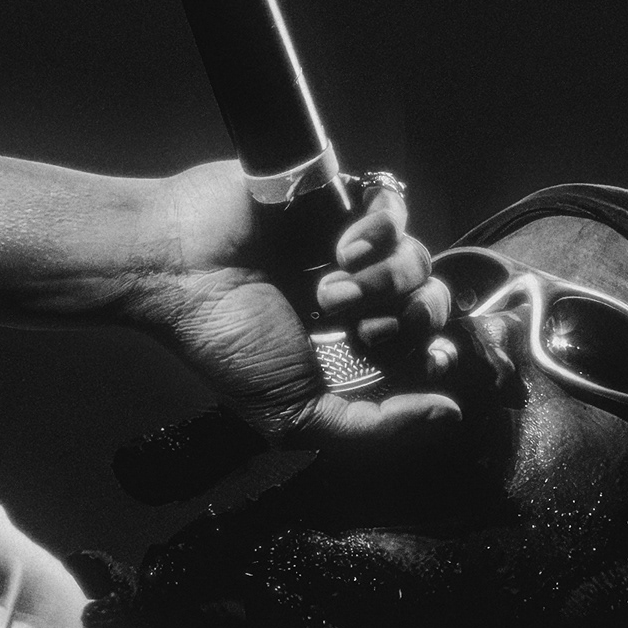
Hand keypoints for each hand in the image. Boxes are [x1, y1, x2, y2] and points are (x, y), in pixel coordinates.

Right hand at [135, 160, 460, 445]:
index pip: (429, 352)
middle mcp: (363, 300)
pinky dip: (380, 232)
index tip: (427, 359)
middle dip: (406, 321)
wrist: (178, 271)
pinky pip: (398, 209)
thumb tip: (449, 414)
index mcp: (355, 349)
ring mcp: (355, 248)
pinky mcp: (343, 200)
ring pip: (419, 261)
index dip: (439, 356)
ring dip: (379, 282)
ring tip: (325, 288)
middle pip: (435, 305)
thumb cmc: (224, 342)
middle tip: (352, 324)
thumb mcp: (295, 414)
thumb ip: (372, 427)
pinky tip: (340, 247)